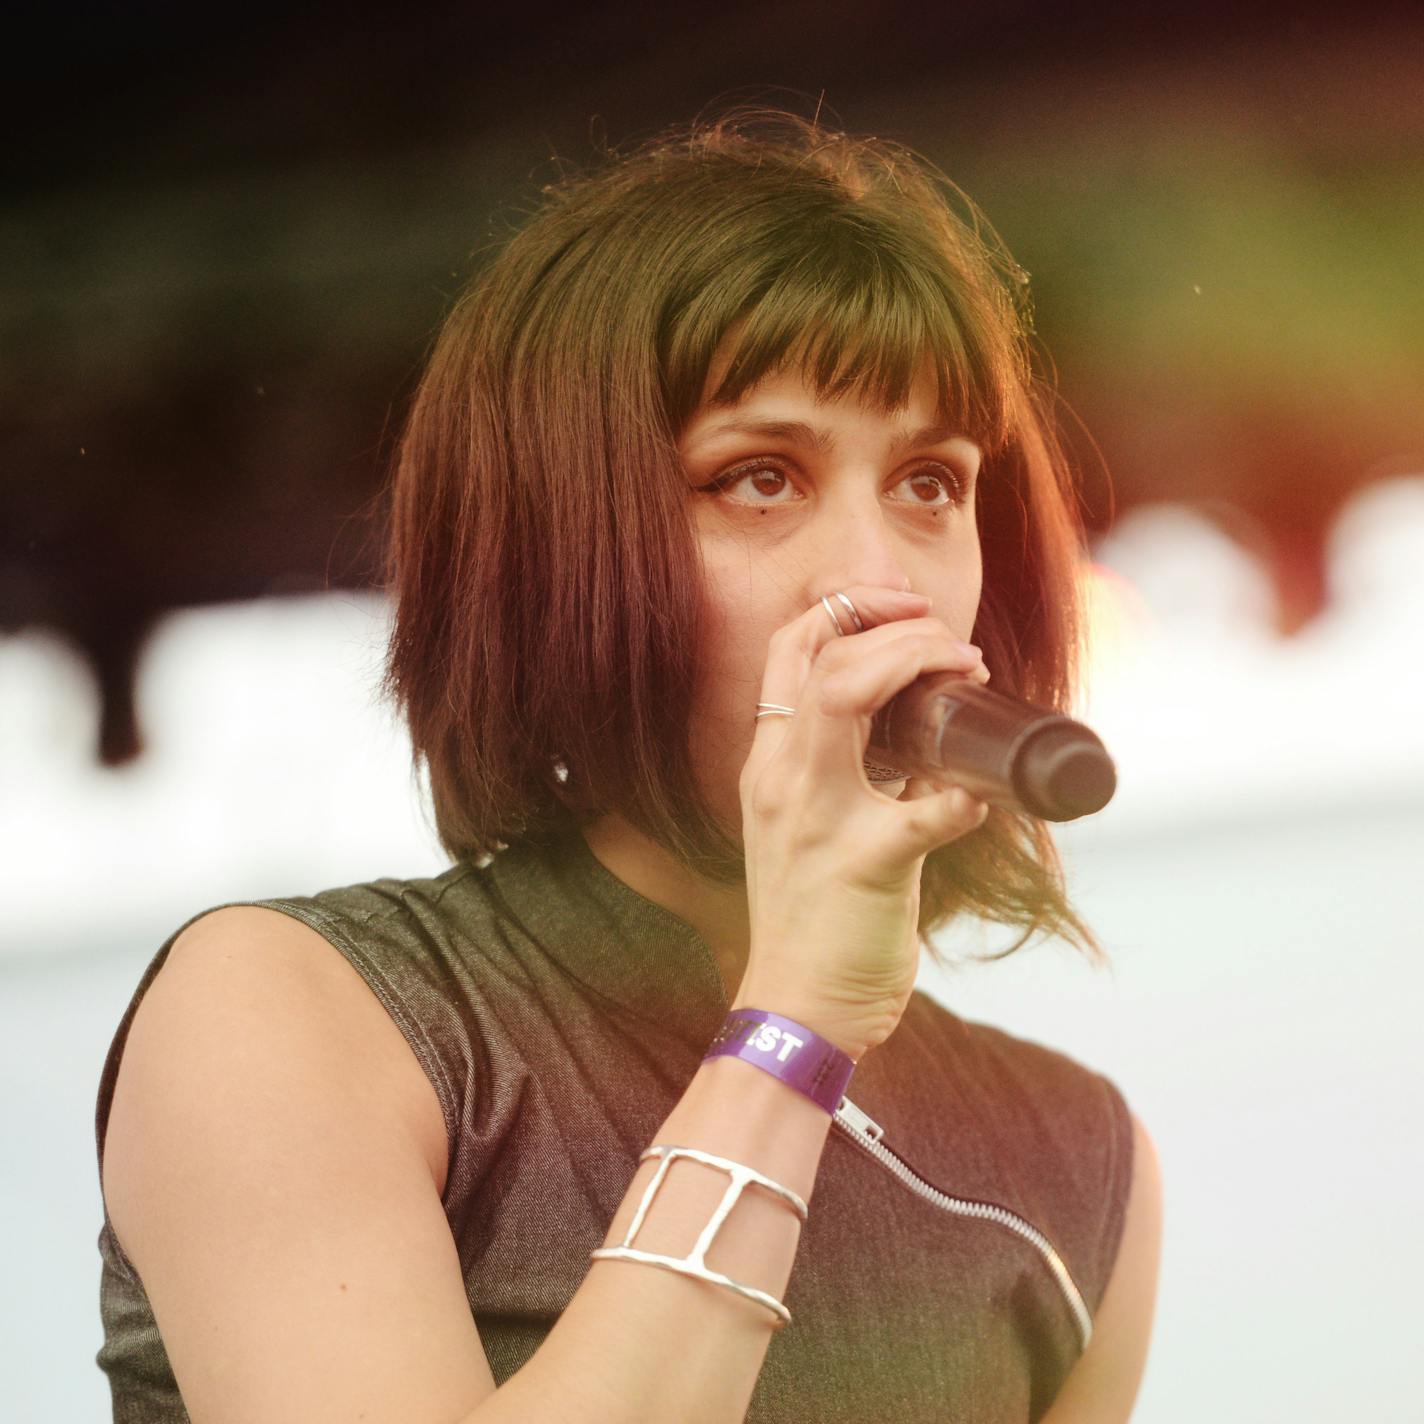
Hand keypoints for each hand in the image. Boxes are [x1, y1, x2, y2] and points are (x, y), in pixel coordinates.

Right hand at [735, 586, 990, 1058]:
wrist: (794, 1008)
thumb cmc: (811, 919)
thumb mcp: (806, 829)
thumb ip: (846, 782)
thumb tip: (935, 754)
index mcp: (770, 764)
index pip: (788, 650)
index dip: (845, 607)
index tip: (903, 606)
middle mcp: (781, 778)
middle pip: (821, 657)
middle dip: (894, 625)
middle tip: (954, 643)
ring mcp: (818, 817)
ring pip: (845, 697)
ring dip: (917, 663)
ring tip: (967, 671)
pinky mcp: (865, 865)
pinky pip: (923, 812)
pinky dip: (963, 798)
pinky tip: (982, 802)